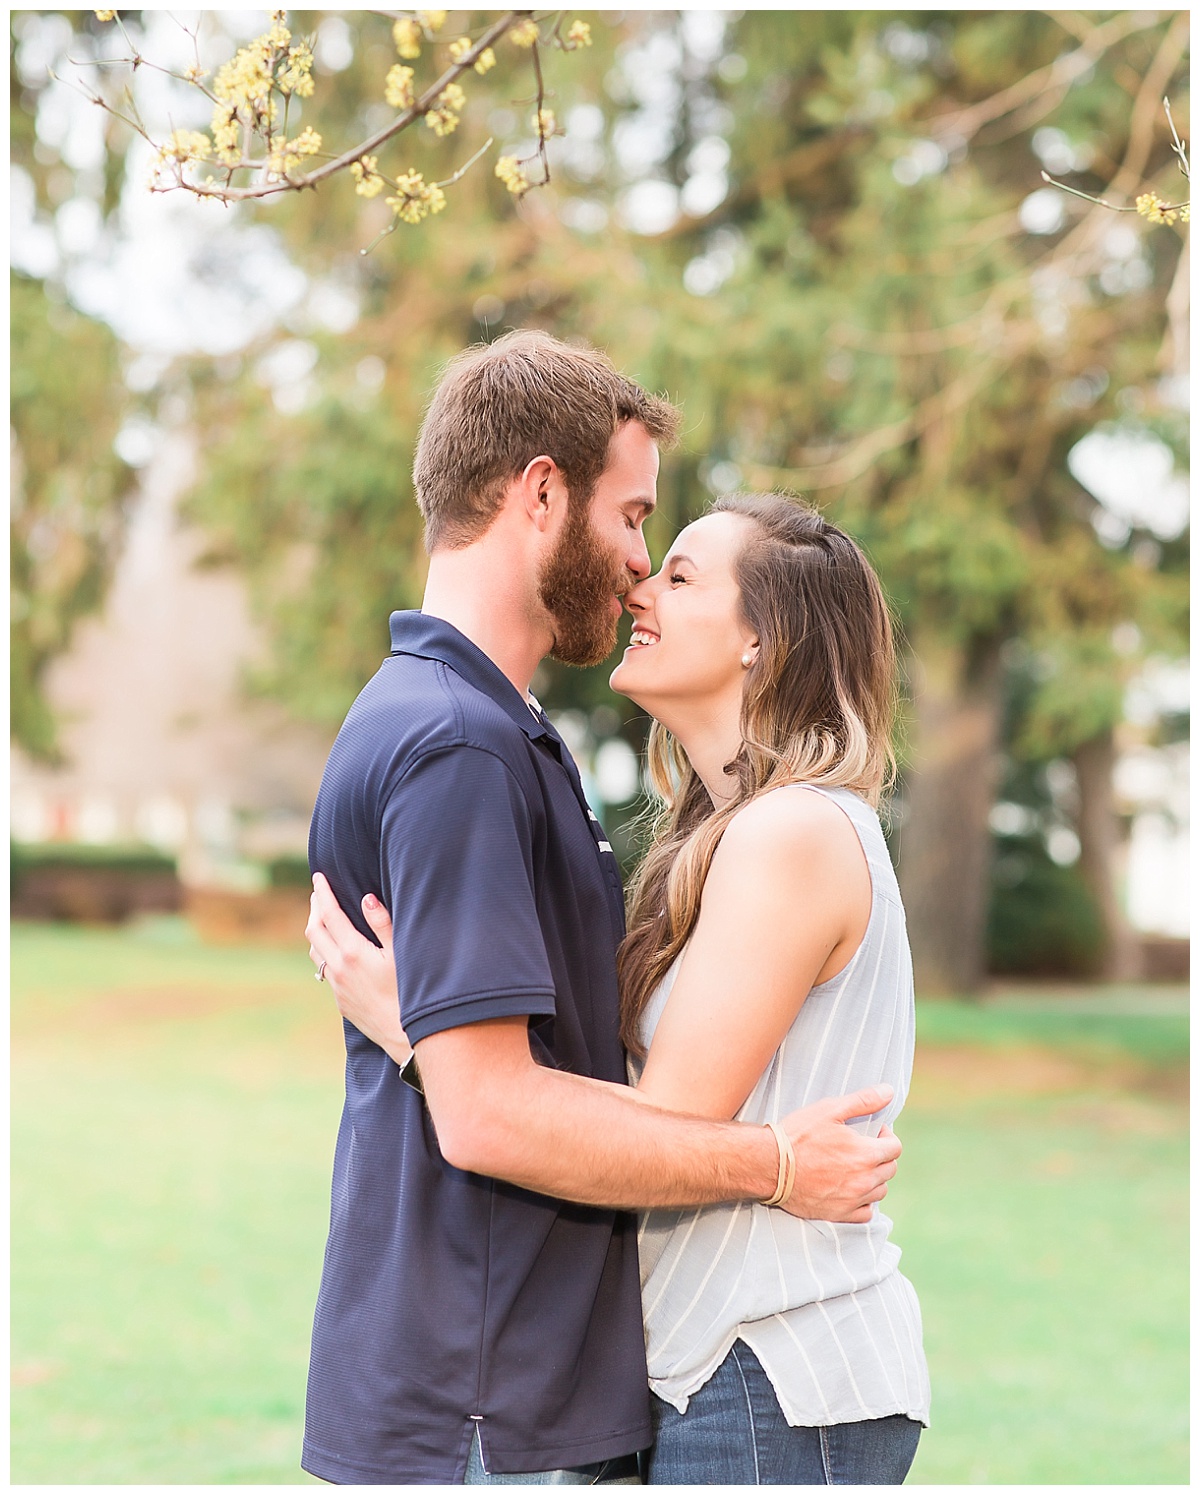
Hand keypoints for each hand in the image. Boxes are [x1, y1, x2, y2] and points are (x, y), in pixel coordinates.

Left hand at [306, 873, 410, 1064]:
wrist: (403, 1036)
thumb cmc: (409, 992)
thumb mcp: (400, 954)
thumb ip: (382, 924)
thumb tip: (366, 898)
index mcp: (353, 952)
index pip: (330, 914)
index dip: (323, 893)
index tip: (319, 877)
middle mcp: (338, 968)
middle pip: (314, 930)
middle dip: (315, 908)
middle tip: (319, 892)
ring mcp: (337, 986)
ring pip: (315, 951)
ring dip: (316, 930)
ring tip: (323, 917)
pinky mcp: (340, 1000)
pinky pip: (324, 969)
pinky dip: (324, 951)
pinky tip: (335, 949)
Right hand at [777, 1085, 900, 1223]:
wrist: (769, 1165)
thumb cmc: (798, 1135)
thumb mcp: (829, 1110)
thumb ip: (863, 1101)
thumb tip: (889, 1091)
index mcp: (865, 1154)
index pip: (895, 1148)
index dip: (887, 1137)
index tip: (874, 1133)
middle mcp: (864, 1180)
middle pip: (890, 1170)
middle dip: (881, 1156)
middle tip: (863, 1147)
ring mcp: (852, 1200)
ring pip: (879, 1192)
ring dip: (874, 1179)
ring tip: (856, 1167)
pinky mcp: (838, 1214)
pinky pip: (865, 1214)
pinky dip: (863, 1202)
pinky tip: (851, 1190)